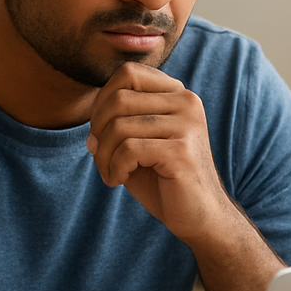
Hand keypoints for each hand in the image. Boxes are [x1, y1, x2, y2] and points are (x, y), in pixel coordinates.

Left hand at [86, 62, 232, 245]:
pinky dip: (114, 168)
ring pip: (119, 126)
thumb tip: (91, 123)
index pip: (128, 73)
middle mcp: (187, 102)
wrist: (198, 217)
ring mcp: (188, 125)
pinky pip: (128, 150)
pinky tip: (119, 180)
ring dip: (103, 155)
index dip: (102, 101)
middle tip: (100, 157)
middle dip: (97, 131)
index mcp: (178, 94)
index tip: (100, 133)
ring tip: (110, 173)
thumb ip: (116, 123)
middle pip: (119, 99)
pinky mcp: (182, 152)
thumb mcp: (137, 143)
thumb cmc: (164, 179)